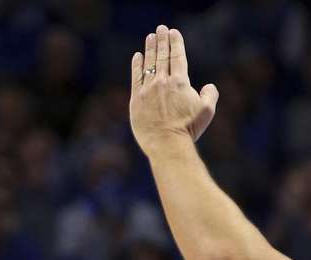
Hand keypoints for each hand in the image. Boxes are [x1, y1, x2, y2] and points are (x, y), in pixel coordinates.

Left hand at [129, 26, 218, 155]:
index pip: (178, 56)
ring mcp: (148, 90)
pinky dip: (137, 66)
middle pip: (163, 56)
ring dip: (150, 49)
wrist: (166, 144)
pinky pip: (136, 78)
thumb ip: (210, 94)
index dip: (176, 43)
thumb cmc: (188, 129)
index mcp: (180, 82)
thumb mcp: (207, 110)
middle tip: (161, 29)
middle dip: (162, 40)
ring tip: (150, 37)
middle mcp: (163, 82)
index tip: (174, 32)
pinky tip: (137, 56)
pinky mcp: (136, 100)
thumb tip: (208, 86)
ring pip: (149, 64)